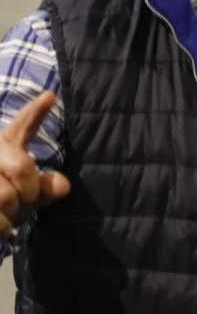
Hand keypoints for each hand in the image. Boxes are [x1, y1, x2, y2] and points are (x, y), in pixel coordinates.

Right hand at [0, 92, 70, 234]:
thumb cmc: (7, 203)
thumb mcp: (29, 193)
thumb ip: (46, 186)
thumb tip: (63, 186)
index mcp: (5, 146)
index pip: (22, 126)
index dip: (35, 112)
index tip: (50, 96)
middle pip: (22, 168)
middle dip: (30, 191)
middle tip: (24, 200)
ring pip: (6, 197)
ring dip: (12, 214)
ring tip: (7, 212)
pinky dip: (3, 227)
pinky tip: (1, 224)